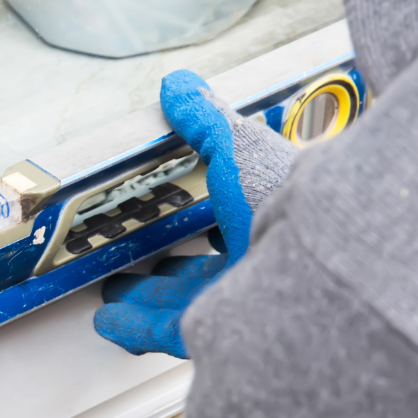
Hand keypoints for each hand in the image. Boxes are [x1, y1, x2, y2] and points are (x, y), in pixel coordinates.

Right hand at [93, 69, 296, 357]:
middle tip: (144, 267)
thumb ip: (206, 121)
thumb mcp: (238, 145)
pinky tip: (108, 322)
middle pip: (208, 269)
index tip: (182, 215)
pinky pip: (170, 332)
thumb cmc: (284, 194)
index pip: (235, 221)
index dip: (209, 219)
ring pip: (187, 303)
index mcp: (271, 218)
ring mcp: (242, 301)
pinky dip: (136, 327)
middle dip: (174, 268)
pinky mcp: (221, 332)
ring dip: (147, 300)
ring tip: (113, 297)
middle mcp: (261, 263)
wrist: (308, 254)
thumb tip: (179, 85)